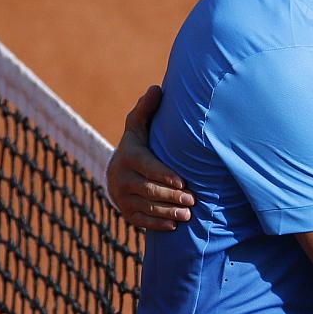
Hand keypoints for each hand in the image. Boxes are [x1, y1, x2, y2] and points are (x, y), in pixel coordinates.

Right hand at [106, 85, 194, 230]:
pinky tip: (174, 225)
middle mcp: (121, 178)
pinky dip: (158, 224)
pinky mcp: (125, 213)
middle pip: (148, 190)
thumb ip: (146, 109)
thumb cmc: (139, 144)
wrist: (120, 170)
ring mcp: (122, 197)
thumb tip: (156, 88)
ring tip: (188, 214)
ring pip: (146, 207)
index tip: (182, 181)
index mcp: (128, 156)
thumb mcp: (139, 126)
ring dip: (168, 212)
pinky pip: (141, 221)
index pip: (146, 167)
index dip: (164, 175)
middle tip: (192, 200)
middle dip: (171, 196)